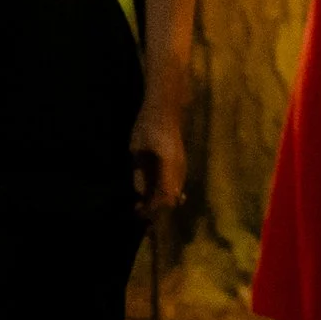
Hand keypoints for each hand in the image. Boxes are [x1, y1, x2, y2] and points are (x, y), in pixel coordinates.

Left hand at [130, 99, 184, 217]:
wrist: (165, 108)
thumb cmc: (149, 124)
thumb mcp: (138, 147)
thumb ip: (139, 171)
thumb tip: (140, 193)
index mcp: (170, 165)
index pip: (165, 196)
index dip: (153, 208)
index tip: (139, 211)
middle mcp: (180, 169)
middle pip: (172, 198)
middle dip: (157, 209)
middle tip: (139, 210)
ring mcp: (182, 167)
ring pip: (175, 193)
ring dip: (160, 201)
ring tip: (143, 204)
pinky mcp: (180, 165)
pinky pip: (175, 185)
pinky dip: (164, 193)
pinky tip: (151, 193)